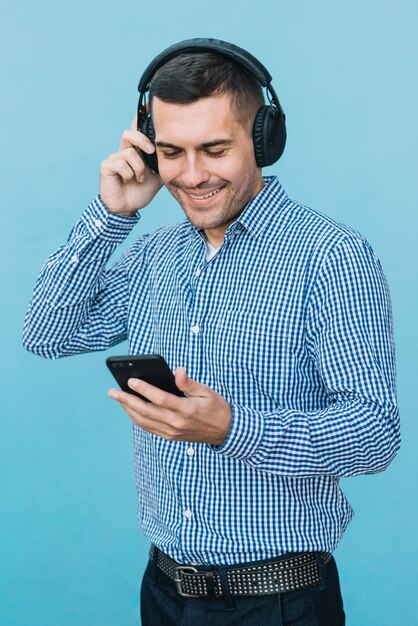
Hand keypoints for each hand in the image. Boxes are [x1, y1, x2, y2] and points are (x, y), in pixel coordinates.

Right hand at [99, 114, 162, 215]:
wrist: (126, 208)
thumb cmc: (140, 192)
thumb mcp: (158, 176)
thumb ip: (164, 164)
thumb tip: (178, 154)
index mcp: (136, 152)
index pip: (138, 131)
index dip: (141, 118)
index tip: (149, 104)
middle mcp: (123, 152)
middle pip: (130, 133)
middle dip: (142, 140)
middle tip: (151, 151)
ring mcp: (114, 158)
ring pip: (129, 152)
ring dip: (138, 168)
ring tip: (139, 179)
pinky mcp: (106, 166)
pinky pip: (121, 163)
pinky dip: (129, 174)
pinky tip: (129, 181)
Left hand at [107, 367, 231, 445]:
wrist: (225, 431)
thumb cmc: (216, 407)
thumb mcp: (206, 391)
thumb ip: (189, 383)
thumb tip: (177, 371)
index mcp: (186, 410)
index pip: (159, 399)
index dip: (143, 389)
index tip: (130, 381)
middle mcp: (176, 423)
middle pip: (145, 411)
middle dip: (126, 400)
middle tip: (112, 391)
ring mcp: (172, 432)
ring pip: (144, 421)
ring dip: (128, 410)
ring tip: (117, 398)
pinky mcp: (170, 437)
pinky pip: (149, 428)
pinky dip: (137, 418)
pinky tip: (130, 409)